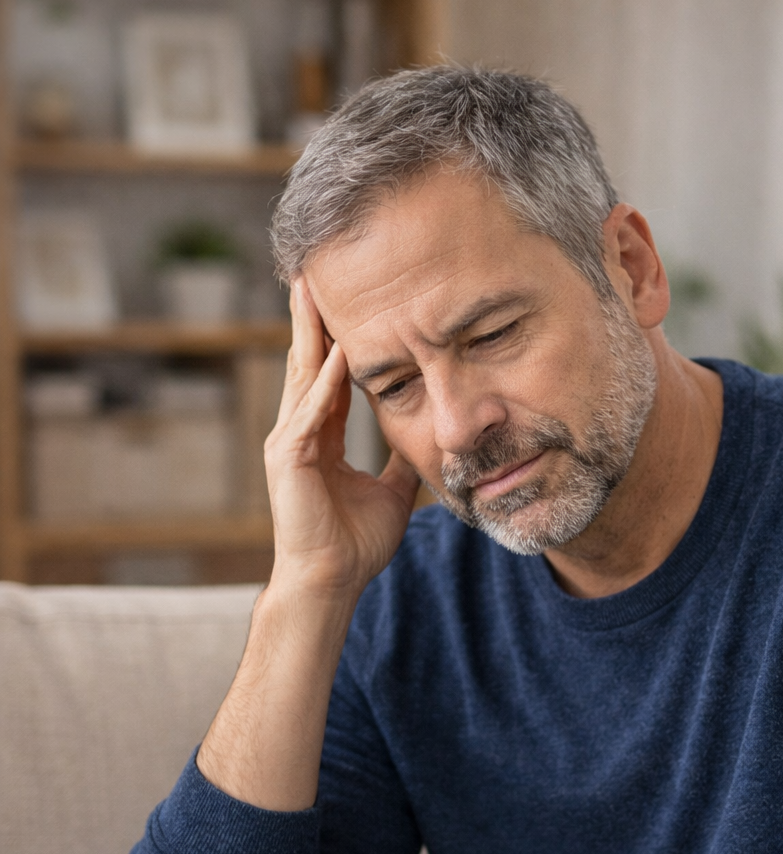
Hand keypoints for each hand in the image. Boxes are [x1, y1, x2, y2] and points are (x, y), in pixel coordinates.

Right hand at [264, 277, 420, 595]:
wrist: (333, 581)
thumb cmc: (356, 543)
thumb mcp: (392, 491)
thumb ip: (399, 460)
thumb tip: (423, 439)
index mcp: (321, 437)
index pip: (329, 376)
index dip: (336, 338)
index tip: (347, 302)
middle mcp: (300, 431)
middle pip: (308, 363)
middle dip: (312, 319)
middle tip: (314, 272)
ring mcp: (289, 441)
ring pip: (303, 376)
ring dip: (310, 332)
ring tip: (312, 289)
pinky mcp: (288, 457)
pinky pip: (311, 411)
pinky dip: (326, 381)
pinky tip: (340, 350)